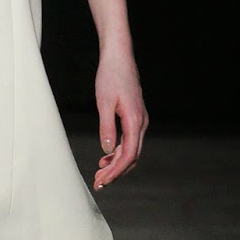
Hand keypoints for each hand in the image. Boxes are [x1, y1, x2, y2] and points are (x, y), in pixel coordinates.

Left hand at [93, 52, 147, 190]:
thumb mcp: (104, 103)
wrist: (119, 57)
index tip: (102, 181)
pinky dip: (118, 152)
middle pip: (131, 157)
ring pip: (131, 150)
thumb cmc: (111, 76)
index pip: (128, 155)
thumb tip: (107, 150)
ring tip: (99, 173)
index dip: (115, 171)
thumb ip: (107, 128)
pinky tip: (106, 157)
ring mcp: (140, 120)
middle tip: (98, 183)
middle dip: (115, 172)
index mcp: (135, 121)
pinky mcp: (135, 117)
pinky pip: (129, 140)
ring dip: (116, 164)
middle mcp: (141, 123)